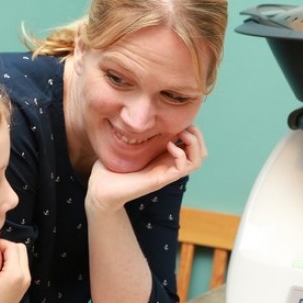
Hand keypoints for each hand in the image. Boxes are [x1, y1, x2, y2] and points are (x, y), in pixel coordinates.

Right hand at [0, 239, 30, 302]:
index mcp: (15, 273)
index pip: (13, 247)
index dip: (0, 243)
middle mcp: (25, 275)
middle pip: (21, 248)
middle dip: (7, 246)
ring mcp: (27, 279)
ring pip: (22, 255)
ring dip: (10, 253)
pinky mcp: (25, 283)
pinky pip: (22, 265)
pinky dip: (12, 261)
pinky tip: (1, 267)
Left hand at [86, 125, 207, 211]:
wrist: (101, 188)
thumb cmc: (111, 168)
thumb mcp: (127, 144)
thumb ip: (136, 132)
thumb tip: (138, 114)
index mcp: (164, 157)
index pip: (192, 145)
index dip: (192, 130)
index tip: (179, 120)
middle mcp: (169, 165)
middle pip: (201, 153)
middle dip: (198, 136)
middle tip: (184, 127)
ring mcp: (166, 173)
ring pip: (197, 161)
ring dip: (194, 143)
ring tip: (181, 134)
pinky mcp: (161, 180)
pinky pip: (183, 167)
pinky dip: (180, 153)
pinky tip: (168, 146)